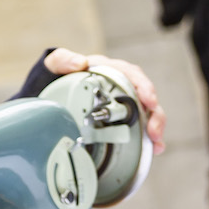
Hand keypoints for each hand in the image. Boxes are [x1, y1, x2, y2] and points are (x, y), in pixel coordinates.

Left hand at [43, 48, 165, 151]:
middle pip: (145, 97)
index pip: (132, 75)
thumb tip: (80, 62)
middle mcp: (121, 85)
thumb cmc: (58, 75)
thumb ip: (63, 59)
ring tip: (157, 144)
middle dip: (154, 114)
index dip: (143, 88)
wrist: (51, 90)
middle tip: (154, 131)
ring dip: (155, 128)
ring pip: (146, 112)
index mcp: (109, 70)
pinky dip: (147, 138)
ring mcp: (122, 102)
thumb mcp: (56, 64)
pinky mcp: (120, 117)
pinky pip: (138, 126)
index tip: (149, 101)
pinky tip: (155, 149)